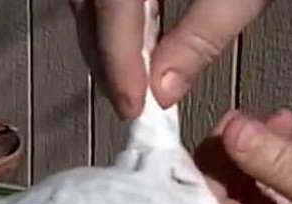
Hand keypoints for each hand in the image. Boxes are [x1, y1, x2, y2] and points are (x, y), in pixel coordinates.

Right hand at [69, 0, 268, 117]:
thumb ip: (202, 36)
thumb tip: (167, 86)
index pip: (115, 8)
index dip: (119, 63)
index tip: (133, 104)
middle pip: (90, 2)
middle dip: (107, 55)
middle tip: (130, 97)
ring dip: (104, 34)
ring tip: (132, 70)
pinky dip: (110, 8)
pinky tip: (134, 28)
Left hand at [195, 109, 291, 203]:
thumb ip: (280, 165)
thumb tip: (230, 131)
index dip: (212, 174)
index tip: (220, 128)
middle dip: (241, 160)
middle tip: (249, 116)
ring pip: (258, 199)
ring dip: (267, 157)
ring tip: (286, 119)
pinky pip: (283, 201)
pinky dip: (288, 169)